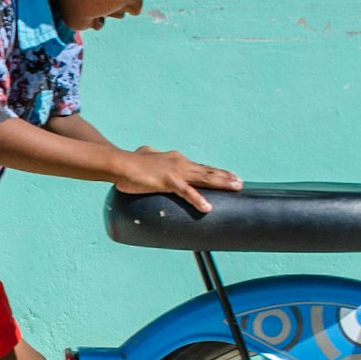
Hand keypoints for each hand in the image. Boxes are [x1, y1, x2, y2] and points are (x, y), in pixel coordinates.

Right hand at [114, 146, 242, 213]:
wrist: (119, 163)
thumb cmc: (130, 161)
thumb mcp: (146, 156)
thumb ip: (151, 155)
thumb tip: (148, 151)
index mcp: (176, 160)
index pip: (200, 167)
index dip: (216, 172)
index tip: (229, 175)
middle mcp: (180, 163)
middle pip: (207, 172)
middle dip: (225, 177)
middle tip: (240, 182)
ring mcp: (176, 172)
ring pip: (204, 179)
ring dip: (221, 183)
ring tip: (236, 187)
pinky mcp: (168, 181)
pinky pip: (186, 192)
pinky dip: (198, 200)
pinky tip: (207, 207)